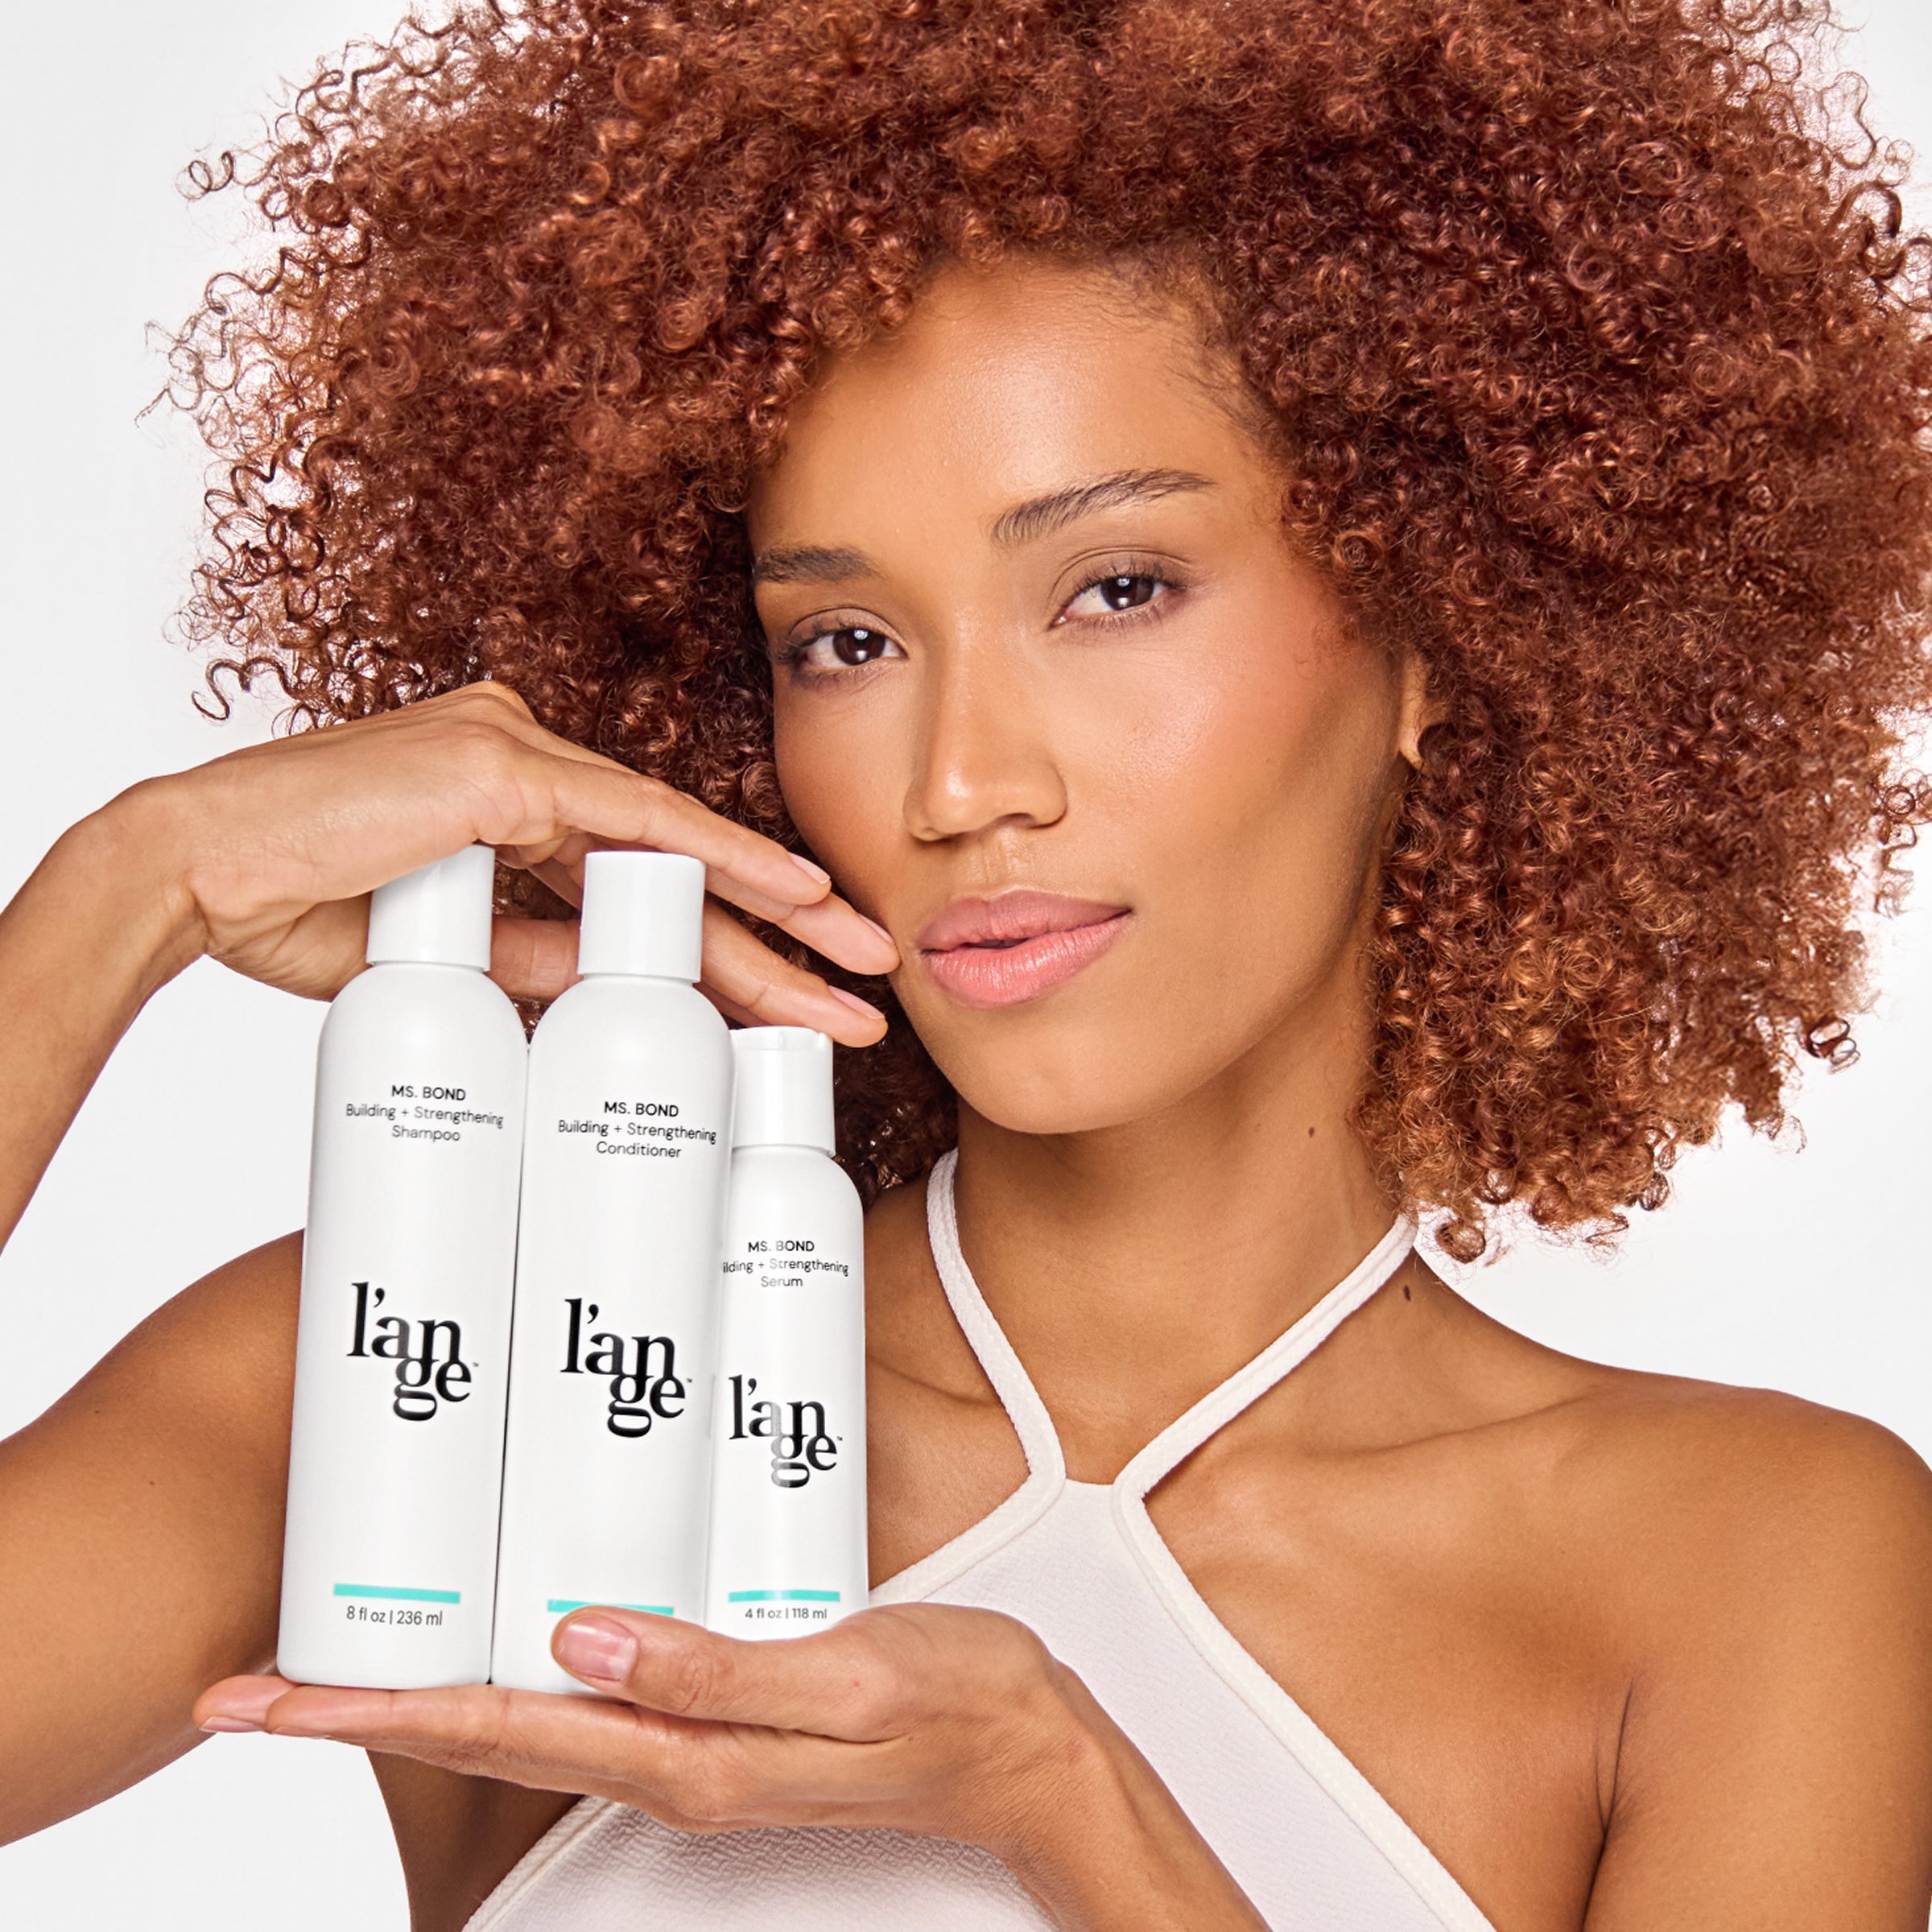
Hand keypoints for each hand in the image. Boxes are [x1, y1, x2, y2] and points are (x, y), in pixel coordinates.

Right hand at [93, 680, 896, 1039]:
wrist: (195, 877)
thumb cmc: (294, 910)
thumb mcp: (448, 956)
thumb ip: (532, 962)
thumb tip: (611, 1009)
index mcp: (512, 810)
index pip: (643, 893)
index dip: (727, 951)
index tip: (793, 1002)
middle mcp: (529, 769)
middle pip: (681, 875)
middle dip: (782, 940)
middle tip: (869, 988)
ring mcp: (520, 756)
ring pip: (678, 851)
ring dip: (776, 915)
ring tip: (861, 966)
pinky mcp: (505, 766)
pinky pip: (639, 820)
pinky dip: (723, 856)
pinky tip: (795, 889)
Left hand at [194, 1606, 1265, 1929]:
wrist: (1027, 1753)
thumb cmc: (950, 1705)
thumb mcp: (844, 1674)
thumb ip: (711, 1669)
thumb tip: (579, 1641)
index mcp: (683, 1755)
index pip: (497, 1726)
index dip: (373, 1711)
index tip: (269, 1699)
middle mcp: (665, 1761)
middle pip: (481, 1731)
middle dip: (359, 1710)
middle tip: (252, 1685)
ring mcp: (687, 1747)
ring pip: (522, 1720)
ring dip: (421, 1692)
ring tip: (341, 1658)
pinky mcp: (714, 1715)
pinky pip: (586, 1700)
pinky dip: (512, 1678)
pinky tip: (500, 1642)